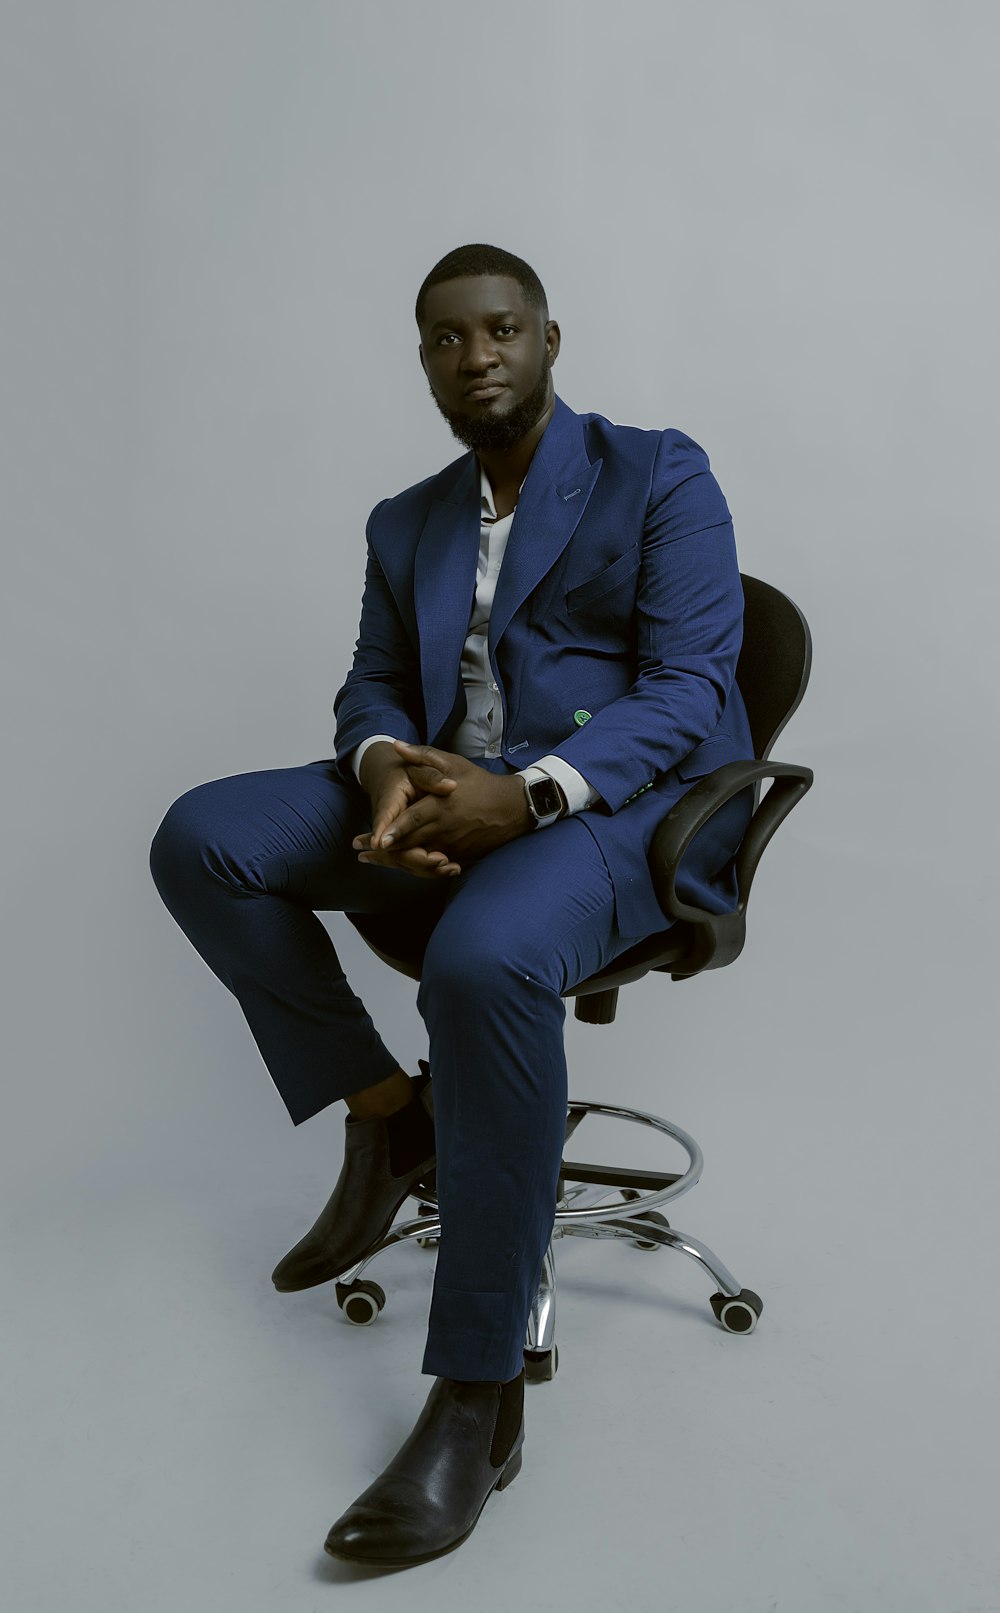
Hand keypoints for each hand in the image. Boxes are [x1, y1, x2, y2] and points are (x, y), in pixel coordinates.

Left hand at [354, 741, 531, 873]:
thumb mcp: (453, 763)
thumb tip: (396, 746)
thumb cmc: (479, 783)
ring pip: (419, 858)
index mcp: (442, 806)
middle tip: (360, 850)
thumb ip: (423, 756)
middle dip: (384, 850)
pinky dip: (414, 864)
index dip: (396, 831)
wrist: (511, 808)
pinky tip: (397, 864)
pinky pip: (433, 864)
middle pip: (411, 844)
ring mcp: (452, 845)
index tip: (378, 840)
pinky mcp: (458, 855)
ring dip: (395, 860)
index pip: (414, 821)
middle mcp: (445, 829)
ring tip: (371, 859)